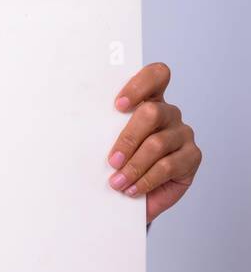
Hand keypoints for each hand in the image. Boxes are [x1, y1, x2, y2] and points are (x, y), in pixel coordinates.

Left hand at [107, 62, 200, 224]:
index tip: (117, 105)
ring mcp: (183, 133)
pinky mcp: (192, 156)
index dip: (139, 85)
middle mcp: (169, 113)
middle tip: (112, 161)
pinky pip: (167, 166)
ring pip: (157, 144)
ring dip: (133, 166)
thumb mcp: (109, 143)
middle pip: (152, 112)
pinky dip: (146, 180)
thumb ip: (104, 132)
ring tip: (117, 182)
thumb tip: (80, 131)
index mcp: (150, 100)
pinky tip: (133, 189)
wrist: (136, 195)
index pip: (156, 75)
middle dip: (128, 138)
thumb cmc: (121, 163)